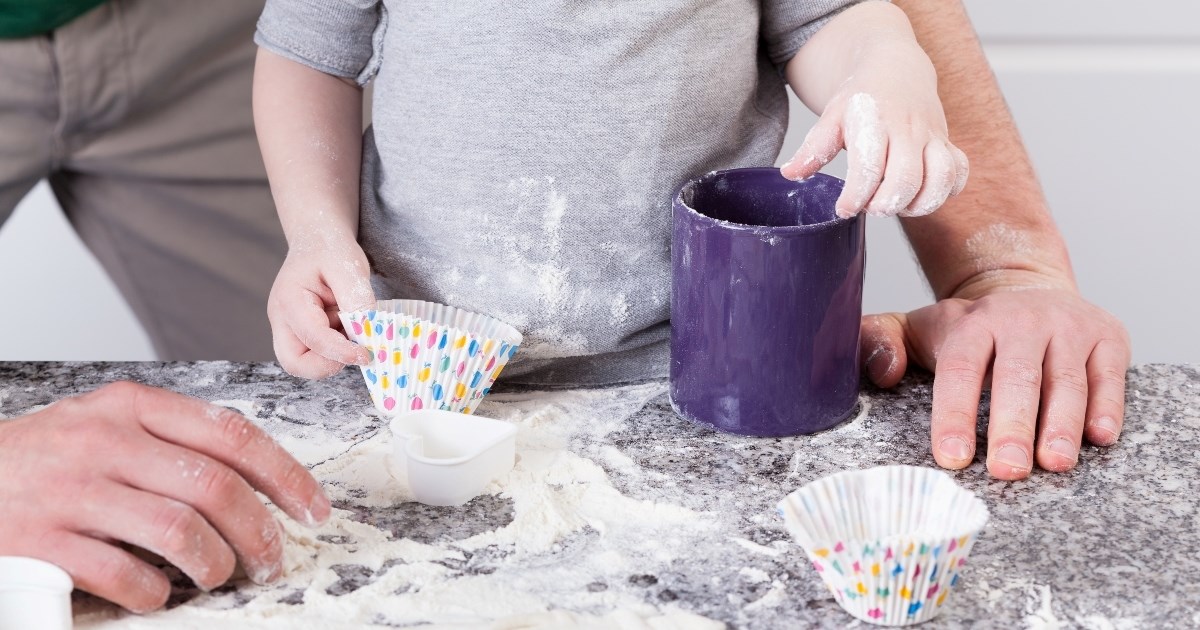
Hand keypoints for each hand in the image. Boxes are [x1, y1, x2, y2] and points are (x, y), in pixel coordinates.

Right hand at [0, 382, 330, 611]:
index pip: (231, 433)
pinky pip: (125, 574)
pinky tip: (155, 593)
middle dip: (259, 531)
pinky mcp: (43, 540)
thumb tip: (254, 480)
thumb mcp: (107, 424)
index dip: (285, 475)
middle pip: (215, 486)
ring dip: (214, 564)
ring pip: (179, 531)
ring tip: (217, 575)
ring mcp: (72, 491)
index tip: (313, 508)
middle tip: (270, 559)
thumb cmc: (45, 457)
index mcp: (131, 406)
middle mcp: (105, 441)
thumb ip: (172, 440)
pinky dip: (154, 593)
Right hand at [268, 236, 375, 378]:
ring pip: (308, 363)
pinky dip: (340, 350)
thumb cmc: (329, 249)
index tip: (367, 354)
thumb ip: (356, 296)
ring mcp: (292, 329)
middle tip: (357, 351)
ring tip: (356, 330)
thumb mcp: (345, 264)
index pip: (313, 338)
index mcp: (289, 301)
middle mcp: (283, 320)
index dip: (341, 351)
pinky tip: (353, 329)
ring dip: (337, 356)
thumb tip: (368, 327)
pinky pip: (320, 354)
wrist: (319, 241)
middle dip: (328, 365)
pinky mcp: (305, 335)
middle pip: (295, 363)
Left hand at [781, 39, 968, 218]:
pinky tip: (923, 194)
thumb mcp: (832, 116)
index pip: (869, 166)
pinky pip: (959, 172)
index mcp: (875, 121)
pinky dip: (947, 191)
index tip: (844, 208)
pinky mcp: (947, 143)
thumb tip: (790, 174)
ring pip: (940, 178)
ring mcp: (931, 136)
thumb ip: (814, 148)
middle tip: (870, 208)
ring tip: (896, 206)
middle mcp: (908, 129)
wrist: (895, 68)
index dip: (856, 195)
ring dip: (920, 203)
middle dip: (887, 204)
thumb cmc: (862, 99)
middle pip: (907, 178)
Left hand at [861, 285, 1129, 479]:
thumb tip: (884, 371)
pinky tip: (1098, 436)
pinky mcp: (1108, 337)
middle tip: (1006, 470)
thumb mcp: (918, 328)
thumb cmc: (971, 331)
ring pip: (1066, 381)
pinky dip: (1106, 405)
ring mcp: (1069, 326)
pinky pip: (1110, 375)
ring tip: (1054, 464)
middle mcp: (1023, 320)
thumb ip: (882, 342)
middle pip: (1017, 378)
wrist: (1029, 289)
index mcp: (973, 323)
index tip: (952, 456)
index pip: (960, 368)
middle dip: (1012, 427)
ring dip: (1061, 424)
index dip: (955, 413)